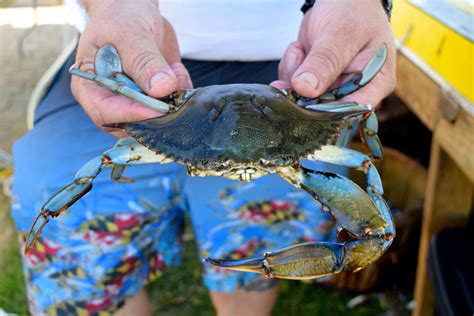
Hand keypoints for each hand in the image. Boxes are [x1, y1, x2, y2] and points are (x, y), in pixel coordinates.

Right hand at [72, 0, 191, 129]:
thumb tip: (162, 88)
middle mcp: (111, 99)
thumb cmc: (121, 17)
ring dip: (173, 101)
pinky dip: (181, 92)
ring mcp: (135, 100)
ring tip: (175, 70)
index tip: (159, 108)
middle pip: (132, 124)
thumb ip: (144, 61)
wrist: (133, 8)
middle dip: (157, 113)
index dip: (132, 114)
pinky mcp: (156, 96)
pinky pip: (172, 106)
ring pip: (156, 120)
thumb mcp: (130, 34)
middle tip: (174, 92)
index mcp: (90, 87)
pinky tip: (177, 69)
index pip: (106, 113)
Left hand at [273, 0, 395, 105]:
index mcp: (377, 81)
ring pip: (304, 99)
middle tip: (297, 63)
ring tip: (302, 50)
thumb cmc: (353, 11)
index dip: (329, 111)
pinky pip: (294, 87)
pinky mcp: (315, 83)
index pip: (355, 109)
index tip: (306, 98)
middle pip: (326, 109)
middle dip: (304, 90)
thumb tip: (305, 89)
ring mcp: (333, 88)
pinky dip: (291, 68)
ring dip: (294, 75)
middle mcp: (356, 90)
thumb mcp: (340, 34)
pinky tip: (300, 50)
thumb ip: (325, 62)